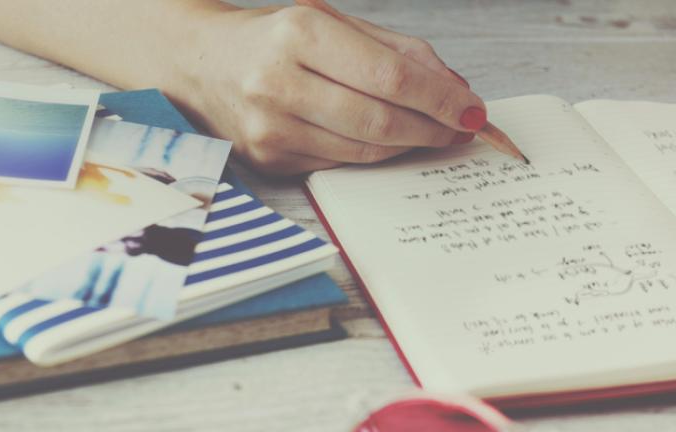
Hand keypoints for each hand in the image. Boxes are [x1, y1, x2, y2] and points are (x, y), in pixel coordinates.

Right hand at [169, 6, 485, 174]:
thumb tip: (455, 89)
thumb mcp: (333, 24)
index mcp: (299, 35)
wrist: (202, 64)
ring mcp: (270, 128)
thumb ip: (397, 51)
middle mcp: (278, 83)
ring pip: (365, 149)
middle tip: (461, 128)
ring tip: (431, 132)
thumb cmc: (275, 40)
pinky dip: (373, 154)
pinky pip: (341, 164)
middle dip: (432, 128)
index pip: (390, 77)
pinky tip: (385, 140)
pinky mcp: (269, 160)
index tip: (473, 110)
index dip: (440, 99)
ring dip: (408, 144)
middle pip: (380, 120)